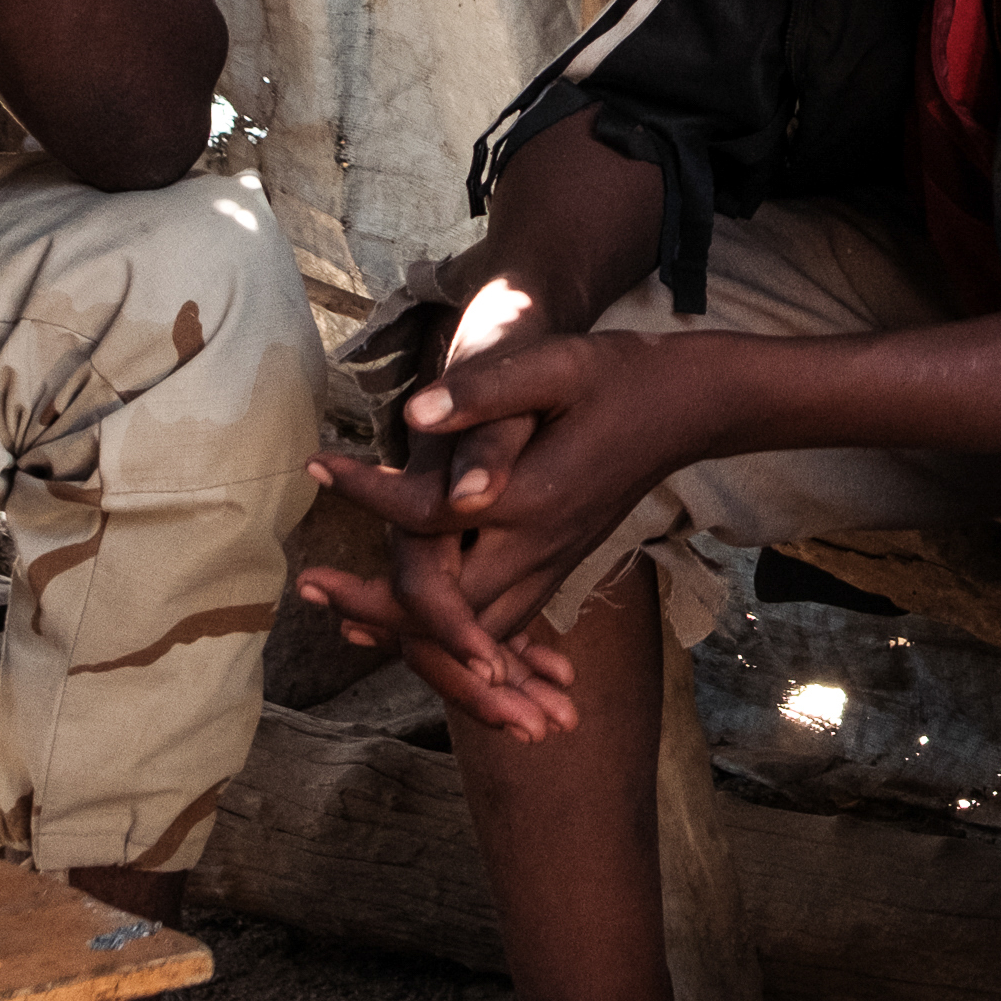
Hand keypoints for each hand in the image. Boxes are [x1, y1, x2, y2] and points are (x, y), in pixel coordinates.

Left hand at [302, 308, 722, 736]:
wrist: (692, 405)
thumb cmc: (622, 376)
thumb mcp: (560, 364)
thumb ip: (489, 391)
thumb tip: (413, 417)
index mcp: (533, 497)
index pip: (428, 514)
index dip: (365, 491)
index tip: (317, 465)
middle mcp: (541, 545)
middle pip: (442, 605)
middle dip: (369, 602)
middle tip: (309, 585)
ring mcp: (553, 562)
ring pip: (473, 631)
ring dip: (406, 632)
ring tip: (340, 614)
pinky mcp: (560, 564)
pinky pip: (500, 623)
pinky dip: (450, 636)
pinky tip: (407, 625)